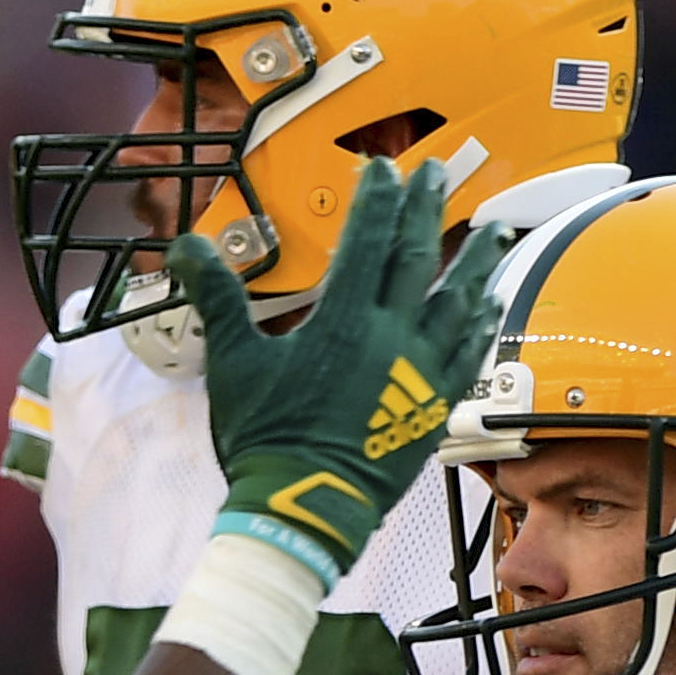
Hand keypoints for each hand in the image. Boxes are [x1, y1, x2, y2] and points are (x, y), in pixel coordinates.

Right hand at [178, 156, 509, 583]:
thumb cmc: (264, 437)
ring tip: (489, 230)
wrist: (303, 505)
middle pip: (417, 258)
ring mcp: (420, 372)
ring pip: (459, 302)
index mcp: (342, 319)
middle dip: (427, 210)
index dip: (379, 199)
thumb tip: (186, 246)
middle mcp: (391, 336)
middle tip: (439, 174)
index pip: (367, 240)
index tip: (387, 169)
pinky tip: (489, 304)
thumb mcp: (231, 364)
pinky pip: (469, 354)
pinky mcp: (434, 406)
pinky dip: (481, 323)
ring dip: (475, 261)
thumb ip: (217, 298)